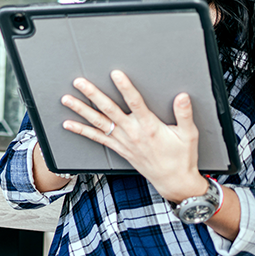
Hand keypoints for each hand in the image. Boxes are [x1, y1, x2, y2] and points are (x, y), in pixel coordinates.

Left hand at [61, 70, 208, 203]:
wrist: (173, 181)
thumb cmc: (181, 157)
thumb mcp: (188, 135)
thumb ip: (184, 114)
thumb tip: (182, 96)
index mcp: (150, 126)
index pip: (135, 103)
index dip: (125, 88)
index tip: (116, 74)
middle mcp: (133, 133)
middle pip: (109, 110)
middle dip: (93, 95)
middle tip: (79, 82)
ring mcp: (123, 141)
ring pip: (98, 123)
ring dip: (81, 110)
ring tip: (67, 99)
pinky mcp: (118, 149)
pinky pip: (97, 139)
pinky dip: (81, 131)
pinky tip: (68, 124)